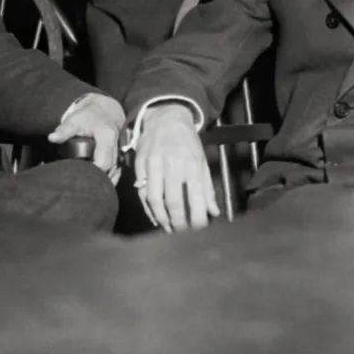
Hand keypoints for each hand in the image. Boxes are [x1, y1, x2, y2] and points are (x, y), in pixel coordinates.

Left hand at [49, 93, 124, 178]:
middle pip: (109, 170)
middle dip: (97, 180)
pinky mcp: (117, 157)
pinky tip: (96, 184)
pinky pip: (114, 172)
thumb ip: (64, 130)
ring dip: (102, 180)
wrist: (102, 112)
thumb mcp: (74, 120)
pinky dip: (107, 178)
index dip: (93, 173)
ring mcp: (118, 153)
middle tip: (80, 184)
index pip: (103, 162)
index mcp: (107, 137)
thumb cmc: (87, 116)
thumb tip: (51, 138)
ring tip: (86, 186)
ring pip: (113, 173)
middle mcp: (116, 147)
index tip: (78, 177)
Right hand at [135, 103, 219, 232]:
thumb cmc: (187, 142)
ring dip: (161, 218)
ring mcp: (153, 163)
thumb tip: (213, 212)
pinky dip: (147, 208)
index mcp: (192, 163)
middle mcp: (172, 163)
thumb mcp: (202, 161)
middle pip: (172, 201)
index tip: (199, 232)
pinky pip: (141, 191)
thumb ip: (207, 187)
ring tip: (168, 229)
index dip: (196, 218)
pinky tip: (155, 217)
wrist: (166, 117)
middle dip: (177, 223)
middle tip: (181, 235)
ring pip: (153, 198)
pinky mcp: (140, 164)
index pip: (196, 197)